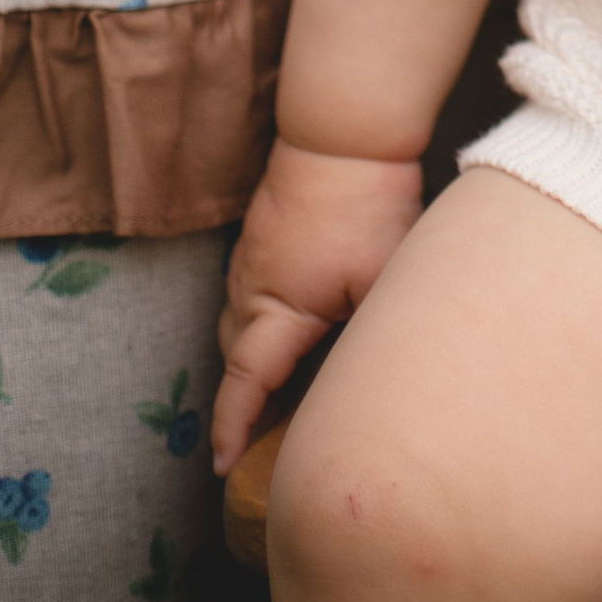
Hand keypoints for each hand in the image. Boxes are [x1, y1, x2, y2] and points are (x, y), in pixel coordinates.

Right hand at [212, 140, 425, 474]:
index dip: (234, 428)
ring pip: (240, 327)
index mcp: (274, 308)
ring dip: (252, 361)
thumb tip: (367, 382)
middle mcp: (249, 288)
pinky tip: (293, 331)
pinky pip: (250, 297)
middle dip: (242, 401)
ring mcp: (250, 260)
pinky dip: (261, 326)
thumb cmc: (366, 207)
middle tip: (260, 443)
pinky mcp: (260, 239)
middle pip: (236, 359)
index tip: (223, 466)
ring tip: (277, 395)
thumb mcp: (377, 283)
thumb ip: (366, 336)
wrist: (344, 135)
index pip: (245, 383)